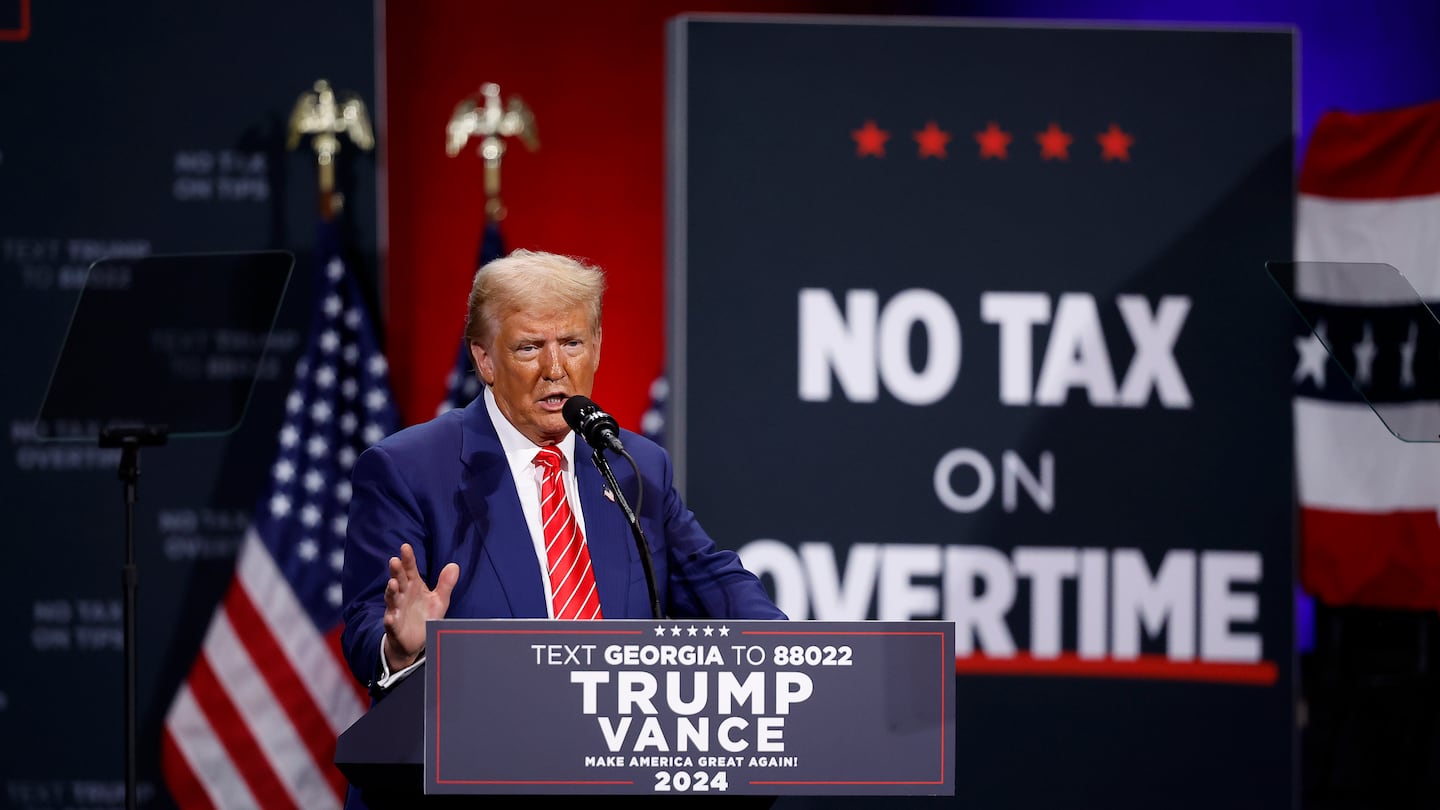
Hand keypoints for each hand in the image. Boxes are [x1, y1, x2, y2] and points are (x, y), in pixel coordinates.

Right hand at [382, 542, 459, 671]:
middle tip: (394, 560)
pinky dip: (391, 618)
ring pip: (392, 599)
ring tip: (392, 583)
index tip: (405, 547)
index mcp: (414, 586)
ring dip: (391, 591)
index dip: (408, 559)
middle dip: (396, 571)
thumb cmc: (425, 616)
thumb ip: (445, 584)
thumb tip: (454, 565)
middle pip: (399, 580)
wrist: (414, 641)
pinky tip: (391, 616)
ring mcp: (397, 609)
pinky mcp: (394, 625)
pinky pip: (391, 621)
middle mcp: (403, 595)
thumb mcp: (439, 600)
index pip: (410, 570)